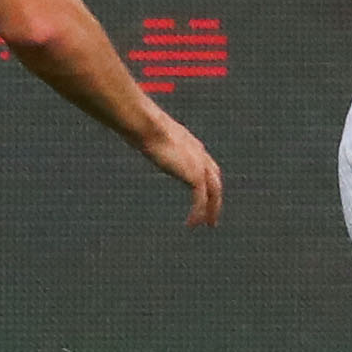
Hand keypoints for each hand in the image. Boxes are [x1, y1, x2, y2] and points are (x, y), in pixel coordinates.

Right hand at [140, 114, 224, 228]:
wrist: (149, 126)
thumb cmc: (144, 127)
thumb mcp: (152, 137)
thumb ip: (152, 141)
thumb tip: (136, 138)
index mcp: (193, 146)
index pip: (208, 167)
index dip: (209, 183)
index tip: (206, 197)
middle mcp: (200, 155)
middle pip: (215, 181)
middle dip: (215, 200)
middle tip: (212, 217)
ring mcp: (200, 165)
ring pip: (213, 193)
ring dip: (211, 210)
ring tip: (207, 224)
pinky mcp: (194, 175)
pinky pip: (200, 200)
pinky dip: (198, 213)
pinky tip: (191, 224)